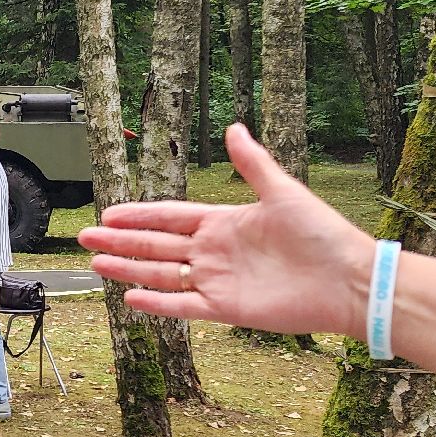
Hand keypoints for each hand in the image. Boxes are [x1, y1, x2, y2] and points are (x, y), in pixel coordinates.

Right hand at [77, 124, 371, 338]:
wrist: (349, 281)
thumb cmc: (323, 235)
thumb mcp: (283, 191)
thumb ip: (252, 163)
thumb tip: (234, 128)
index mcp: (224, 223)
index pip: (169, 217)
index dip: (138, 216)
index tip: (109, 214)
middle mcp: (215, 252)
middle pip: (156, 246)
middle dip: (119, 242)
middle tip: (86, 238)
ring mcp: (218, 281)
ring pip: (161, 275)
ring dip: (128, 270)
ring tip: (96, 265)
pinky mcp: (226, 308)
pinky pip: (182, 306)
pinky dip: (156, 303)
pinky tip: (130, 299)